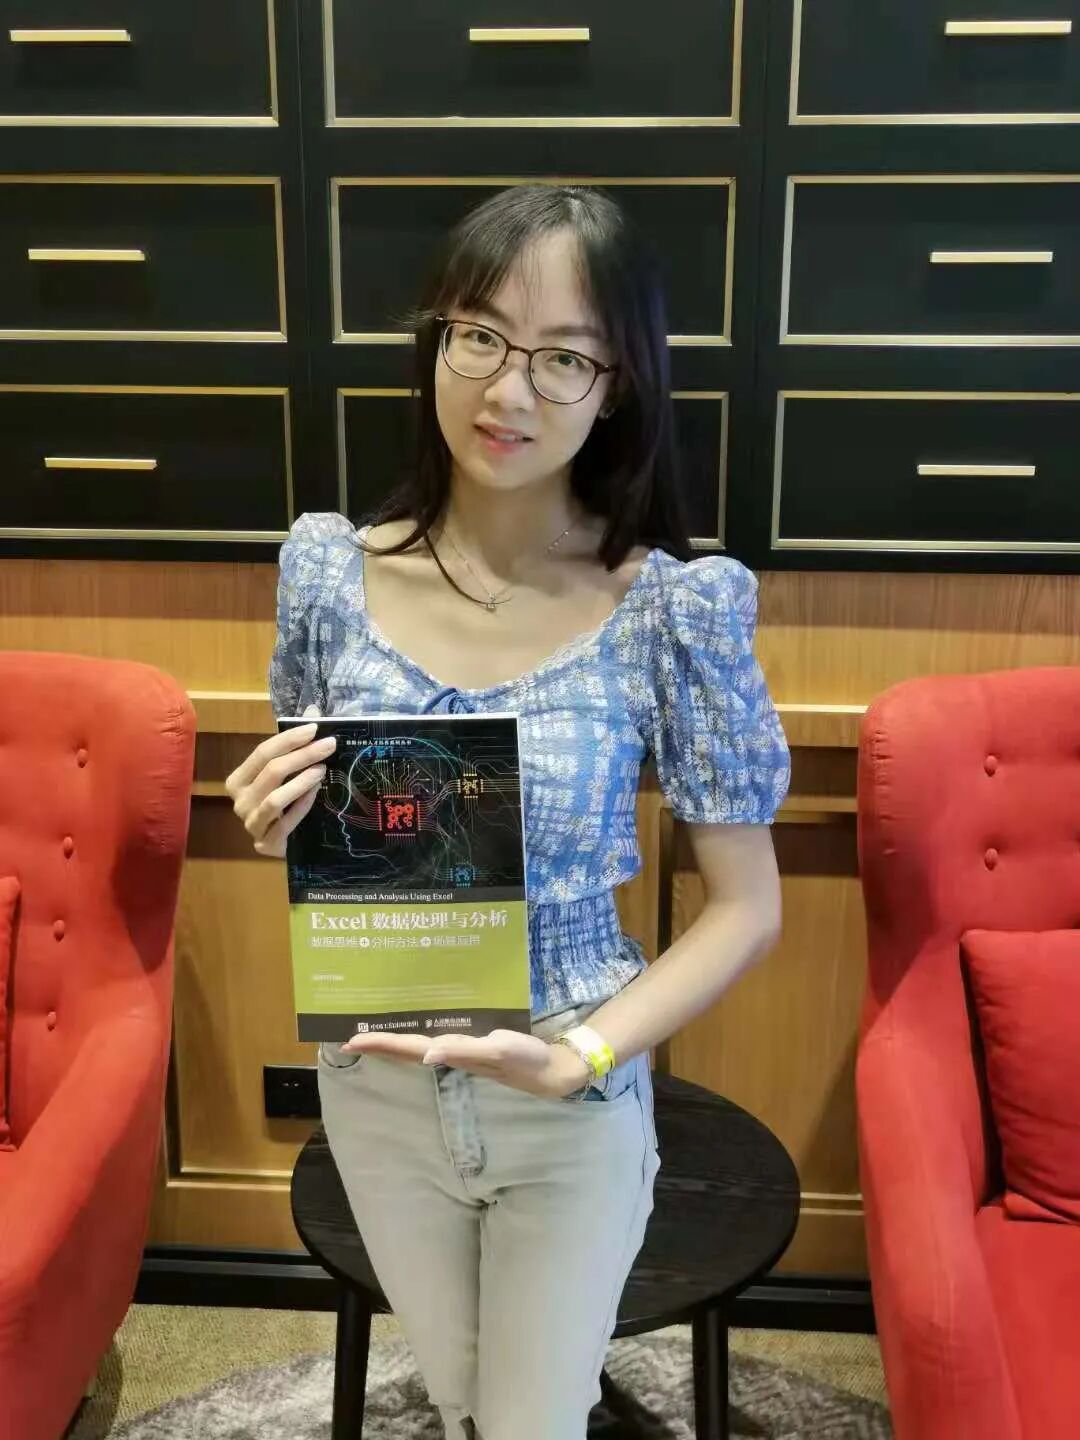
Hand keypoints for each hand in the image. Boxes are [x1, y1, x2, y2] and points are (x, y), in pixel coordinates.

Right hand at [225, 704, 335, 857]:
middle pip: (271, 771)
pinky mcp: (265, 844)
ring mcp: (251, 824)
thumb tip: (313, 710)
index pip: (262, 752)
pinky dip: (302, 805)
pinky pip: (285, 821)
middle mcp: (239, 801)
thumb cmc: (287, 804)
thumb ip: (296, 744)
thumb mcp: (289, 772)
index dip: (289, 738)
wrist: (289, 845)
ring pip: (275, 797)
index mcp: (238, 780)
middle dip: (302, 755)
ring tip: (323, 770)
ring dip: (301, 780)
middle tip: (329, 746)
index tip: (315, 728)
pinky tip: (317, 793)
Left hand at [340, 1027, 592, 1099]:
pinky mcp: (469, 1045)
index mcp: (450, 1052)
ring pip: (416, 1043)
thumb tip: (427, 1054)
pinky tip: (413, 1025)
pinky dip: (416, 1033)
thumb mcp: (496, 1052)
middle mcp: (448, 1053)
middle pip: (404, 1047)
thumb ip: (463, 1051)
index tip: (349, 1040)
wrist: (548, 1071)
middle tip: (347, 1032)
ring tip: (368, 1027)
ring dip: (392, 1037)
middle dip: (377, 1040)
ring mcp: (457, 1050)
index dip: (379, 1043)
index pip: (406, 1047)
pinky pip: (434, 1037)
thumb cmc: (522, 1060)